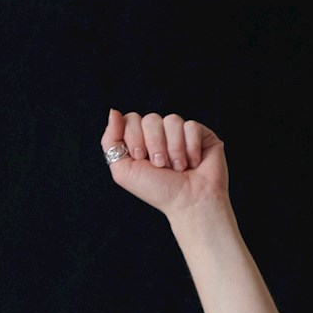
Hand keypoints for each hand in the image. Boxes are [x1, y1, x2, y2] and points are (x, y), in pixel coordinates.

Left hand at [103, 109, 226, 219]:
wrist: (188, 200)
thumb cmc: (157, 189)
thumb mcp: (123, 170)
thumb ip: (111, 141)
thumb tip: (113, 112)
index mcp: (140, 140)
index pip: (131, 119)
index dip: (134, 138)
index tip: (140, 159)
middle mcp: (159, 134)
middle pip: (150, 118)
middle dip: (153, 145)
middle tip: (160, 165)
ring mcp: (180, 132)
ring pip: (172, 120)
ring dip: (173, 149)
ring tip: (177, 167)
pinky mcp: (201, 132)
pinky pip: (191, 126)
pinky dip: (190, 147)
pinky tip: (192, 162)